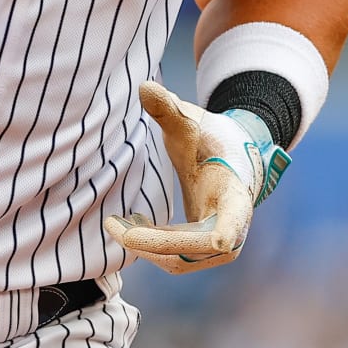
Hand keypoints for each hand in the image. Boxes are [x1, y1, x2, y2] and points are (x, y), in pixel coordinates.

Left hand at [105, 81, 289, 273]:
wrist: (235, 158)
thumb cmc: (213, 139)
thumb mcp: (192, 122)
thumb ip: (169, 109)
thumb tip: (143, 86)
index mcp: (235, 198)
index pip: (231, 223)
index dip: (223, 232)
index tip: (218, 241)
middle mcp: (233, 231)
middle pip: (189, 251)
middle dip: (148, 242)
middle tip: (113, 225)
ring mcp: (220, 247)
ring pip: (178, 262)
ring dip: (144, 248)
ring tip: (115, 223)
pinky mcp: (204, 252)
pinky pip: (175, 259)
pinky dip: (149, 247)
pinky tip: (130, 226)